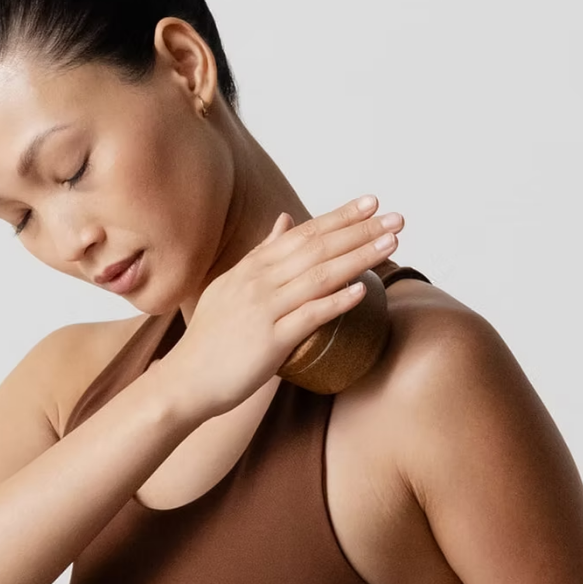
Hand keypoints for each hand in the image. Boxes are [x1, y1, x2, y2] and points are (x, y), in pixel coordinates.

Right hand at [160, 195, 402, 417]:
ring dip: (357, 258)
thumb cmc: (214, 337)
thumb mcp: (233, 285)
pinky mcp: (269, 341)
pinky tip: (362, 291)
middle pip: (317, 248)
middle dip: (359, 230)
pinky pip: (308, 316)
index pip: (303, 233)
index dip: (339, 217)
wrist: (186, 380)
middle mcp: (258, 281)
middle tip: (396, 218)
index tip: (371, 203)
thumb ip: (262, 254)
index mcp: (253, 267)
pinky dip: (336, 302)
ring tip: (390, 244)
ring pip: (318, 276)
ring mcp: (263, 309)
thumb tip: (285, 220)